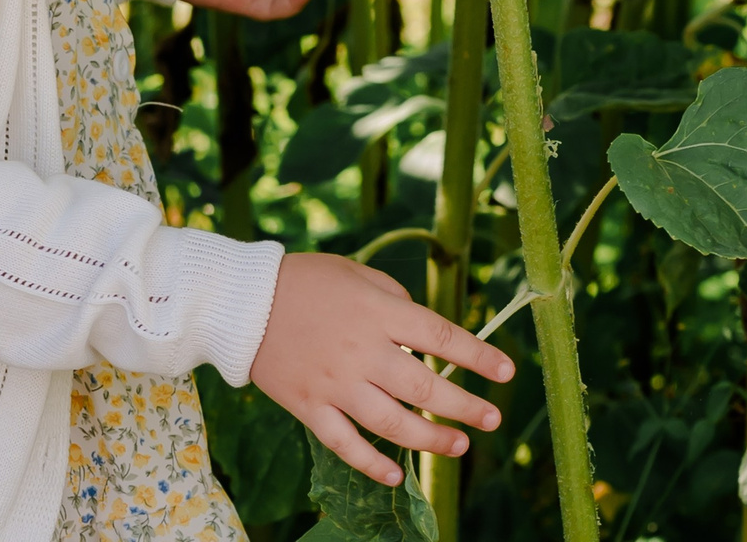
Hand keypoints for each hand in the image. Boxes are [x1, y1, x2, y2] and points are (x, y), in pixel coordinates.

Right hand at [249, 254, 514, 485]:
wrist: (240, 300)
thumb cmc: (303, 280)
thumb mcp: (355, 273)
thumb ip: (394, 300)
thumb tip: (425, 335)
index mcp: (378, 313)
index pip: (441, 337)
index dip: (478, 356)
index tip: (506, 371)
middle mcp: (362, 351)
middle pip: (426, 388)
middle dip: (466, 407)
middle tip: (492, 419)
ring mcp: (336, 383)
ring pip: (393, 422)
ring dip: (431, 439)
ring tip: (459, 445)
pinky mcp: (310, 406)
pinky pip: (345, 443)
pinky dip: (371, 462)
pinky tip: (396, 473)